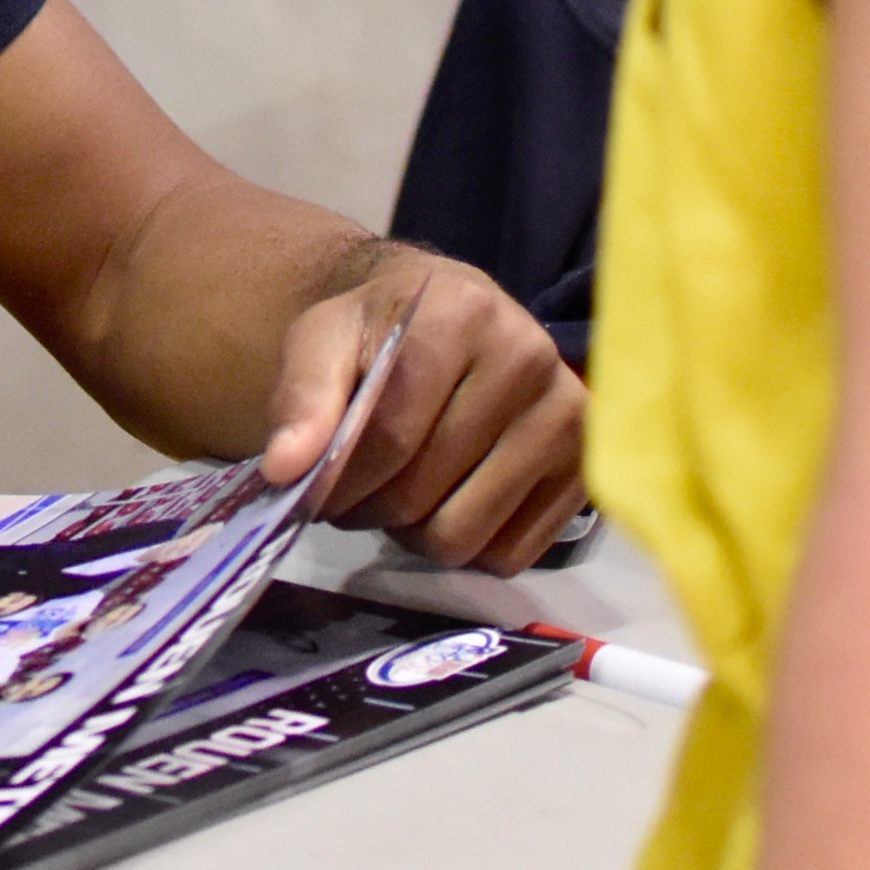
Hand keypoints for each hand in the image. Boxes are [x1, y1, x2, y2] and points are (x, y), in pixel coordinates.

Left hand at [259, 246, 583, 571]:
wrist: (445, 319)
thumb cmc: (380, 331)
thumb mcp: (323, 340)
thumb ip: (301, 398)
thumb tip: (284, 468)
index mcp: (463, 313)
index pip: (391, 434)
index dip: (340, 479)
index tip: (313, 489)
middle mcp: (531, 358)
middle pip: (421, 491)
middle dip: (371, 506)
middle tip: (356, 489)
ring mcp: (570, 418)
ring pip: (462, 535)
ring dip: (413, 533)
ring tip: (401, 492)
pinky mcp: (585, 471)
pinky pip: (508, 556)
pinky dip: (465, 546)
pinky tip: (449, 501)